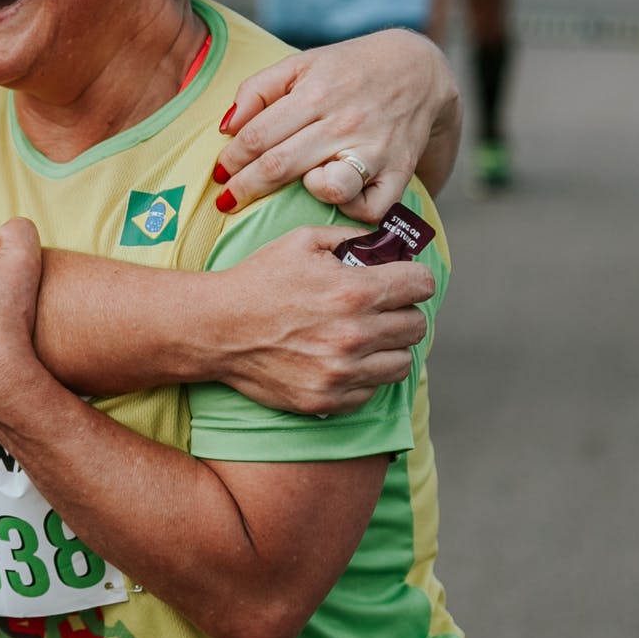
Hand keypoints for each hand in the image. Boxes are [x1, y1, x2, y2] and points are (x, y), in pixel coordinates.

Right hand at [204, 226, 432, 415]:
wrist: (216, 328)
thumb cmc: (258, 280)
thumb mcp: (303, 240)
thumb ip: (351, 236)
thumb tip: (385, 240)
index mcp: (355, 291)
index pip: (422, 285)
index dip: (414, 278)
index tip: (404, 280)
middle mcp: (355, 335)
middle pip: (417, 325)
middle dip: (403, 311)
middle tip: (381, 307)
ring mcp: (343, 372)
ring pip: (404, 362)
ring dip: (391, 346)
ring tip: (367, 335)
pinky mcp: (329, 400)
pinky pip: (373, 389)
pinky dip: (366, 374)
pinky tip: (344, 357)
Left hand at [214, 28, 461, 215]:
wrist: (419, 69)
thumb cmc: (349, 69)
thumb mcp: (302, 64)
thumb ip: (258, 89)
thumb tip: (225, 127)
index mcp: (315, 93)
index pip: (258, 136)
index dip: (232, 160)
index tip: (220, 174)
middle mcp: (344, 122)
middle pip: (280, 165)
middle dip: (245, 188)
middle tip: (226, 201)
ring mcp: (374, 149)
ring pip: (328, 189)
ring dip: (300, 196)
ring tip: (291, 191)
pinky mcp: (399, 171)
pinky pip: (370, 208)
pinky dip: (349, 210)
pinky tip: (336, 197)